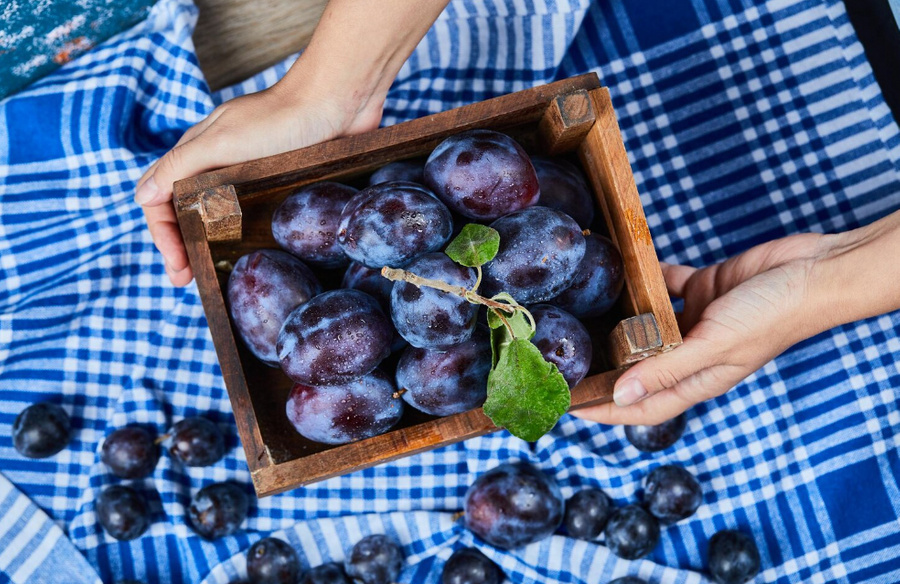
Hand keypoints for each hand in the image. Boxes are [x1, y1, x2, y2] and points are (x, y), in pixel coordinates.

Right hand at [136, 0, 450, 285]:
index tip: (178, 268)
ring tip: (215, 273)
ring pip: (220, 215)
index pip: (162, 200)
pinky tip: (251, 254)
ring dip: (211, 245)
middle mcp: (220, 166)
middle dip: (182, 247)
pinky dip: (245, 236)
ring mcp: (251, 175)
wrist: (339, 101)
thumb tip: (142, 196)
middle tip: (189, 280)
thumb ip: (181, 166)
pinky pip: (256, 215)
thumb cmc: (281, 118)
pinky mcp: (282, 183)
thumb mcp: (223, 141)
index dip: (163, 236)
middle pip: (187, 211)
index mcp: (198, 154)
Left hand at [573, 232, 833, 425]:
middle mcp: (696, 353)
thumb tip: (621, 395)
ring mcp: (700, 322)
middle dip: (607, 370)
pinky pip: (668, 287)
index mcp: (701, 378)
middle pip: (642, 369)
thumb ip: (667, 368)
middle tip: (566, 363)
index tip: (571, 408)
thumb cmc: (773, 314)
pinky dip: (650, 282)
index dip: (608, 412)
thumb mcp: (714, 345)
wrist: (814, 272)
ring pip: (651, 327)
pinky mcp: (706, 289)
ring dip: (624, 324)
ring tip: (586, 318)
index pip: (644, 406)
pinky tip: (627, 273)